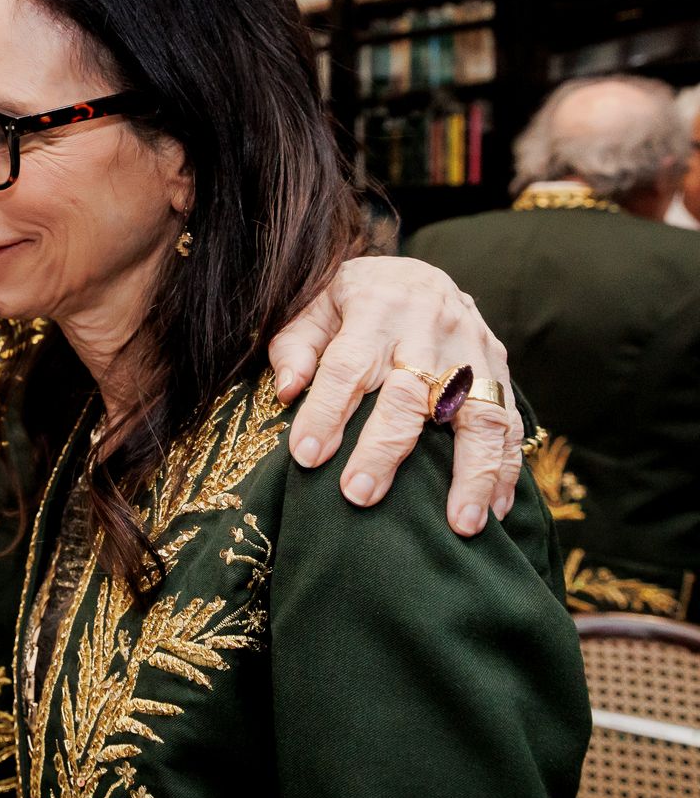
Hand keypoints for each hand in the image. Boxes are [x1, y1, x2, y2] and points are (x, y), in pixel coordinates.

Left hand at [267, 256, 524, 536]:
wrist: (416, 273)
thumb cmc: (350, 301)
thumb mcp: (313, 305)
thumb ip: (296, 345)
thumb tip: (288, 389)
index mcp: (375, 307)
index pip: (346, 365)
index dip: (325, 411)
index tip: (307, 456)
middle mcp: (428, 326)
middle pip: (408, 394)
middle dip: (385, 449)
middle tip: (360, 494)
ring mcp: (471, 347)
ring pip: (477, 413)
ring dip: (473, 473)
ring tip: (462, 525)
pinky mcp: (499, 365)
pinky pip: (509, 420)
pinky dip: (507, 467)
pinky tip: (496, 509)